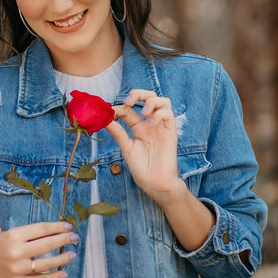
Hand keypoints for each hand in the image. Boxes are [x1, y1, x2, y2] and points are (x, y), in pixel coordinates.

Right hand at [0, 221, 76, 277]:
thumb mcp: (4, 234)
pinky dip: (53, 276)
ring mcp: (18, 269)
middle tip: (75, 237)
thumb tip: (50, 230)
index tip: (68, 226)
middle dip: (63, 240)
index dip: (57, 227)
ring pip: (46, 263)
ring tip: (72, 254)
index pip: (41, 229)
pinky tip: (63, 273)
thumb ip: (24, 233)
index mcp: (12, 236)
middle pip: (46, 244)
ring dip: (62, 258)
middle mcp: (16, 252)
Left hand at [106, 89, 181, 203]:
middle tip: (128, 101)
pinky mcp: (171, 132)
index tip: (109, 111)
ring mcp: (161, 127)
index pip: (129, 109)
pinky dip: (160, 114)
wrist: (154, 183)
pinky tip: (151, 124)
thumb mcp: (127, 148)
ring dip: (151, 101)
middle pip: (148, 97)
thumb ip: (119, 133)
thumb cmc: (141, 168)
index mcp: (138, 128)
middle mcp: (150, 124)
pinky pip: (169, 114)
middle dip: (138, 93)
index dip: (119, 107)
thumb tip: (106, 119)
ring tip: (143, 113)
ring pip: (162, 101)